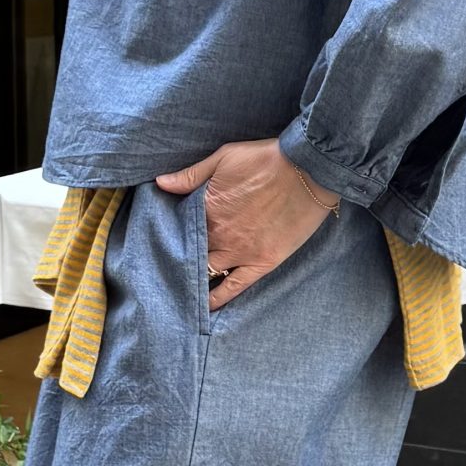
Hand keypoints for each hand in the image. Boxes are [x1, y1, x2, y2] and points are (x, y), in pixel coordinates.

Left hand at [155, 138, 340, 310]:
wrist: (307, 169)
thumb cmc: (266, 159)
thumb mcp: (223, 157)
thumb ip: (190, 175)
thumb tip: (160, 184)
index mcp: (206, 209)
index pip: (177, 229)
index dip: (168, 236)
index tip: (158, 242)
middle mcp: (219, 235)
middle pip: (190, 254)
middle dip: (178, 260)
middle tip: (163, 271)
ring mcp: (240, 252)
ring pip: (208, 273)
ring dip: (194, 281)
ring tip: (180, 291)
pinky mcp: (262, 262)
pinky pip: (234, 287)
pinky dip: (218, 299)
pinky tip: (206, 307)